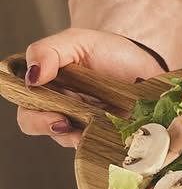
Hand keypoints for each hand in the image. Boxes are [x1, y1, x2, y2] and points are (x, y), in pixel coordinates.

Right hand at [16, 28, 163, 147]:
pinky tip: (116, 135)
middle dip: (54, 129)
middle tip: (70, 124)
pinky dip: (106, 144)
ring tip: (101, 126)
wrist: (146, 61)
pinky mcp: (109, 135)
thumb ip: (48, 52)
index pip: (28, 109)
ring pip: (74, 141)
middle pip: (45, 129)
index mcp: (48, 88)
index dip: (36, 118)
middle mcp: (63, 109)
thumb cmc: (107, 51)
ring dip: (83, 138)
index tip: (56, 116)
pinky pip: (101, 147)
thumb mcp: (76, 41)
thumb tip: (32, 76)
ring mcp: (86, 125)